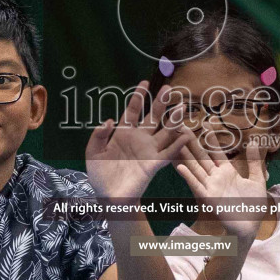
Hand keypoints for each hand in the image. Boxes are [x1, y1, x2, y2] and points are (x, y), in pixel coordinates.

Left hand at [85, 81, 193, 199]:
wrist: (109, 197)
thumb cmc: (100, 175)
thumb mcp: (93, 153)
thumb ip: (98, 135)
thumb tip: (109, 120)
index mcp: (123, 133)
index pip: (133, 111)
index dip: (138, 97)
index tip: (145, 83)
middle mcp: (139, 139)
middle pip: (152, 117)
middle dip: (160, 103)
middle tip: (168, 88)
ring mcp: (148, 151)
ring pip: (164, 132)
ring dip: (173, 120)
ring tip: (181, 106)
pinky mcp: (153, 164)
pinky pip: (168, 153)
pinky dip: (178, 145)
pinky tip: (186, 135)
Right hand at [173, 135, 269, 239]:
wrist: (250, 226)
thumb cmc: (253, 206)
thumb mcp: (257, 180)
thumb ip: (254, 162)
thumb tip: (254, 142)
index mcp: (227, 172)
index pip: (216, 151)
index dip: (210, 137)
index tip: (205, 122)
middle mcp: (216, 177)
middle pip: (202, 156)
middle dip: (192, 142)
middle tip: (182, 126)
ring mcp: (210, 187)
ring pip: (196, 167)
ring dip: (186, 155)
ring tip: (176, 142)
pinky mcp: (209, 198)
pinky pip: (197, 186)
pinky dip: (189, 177)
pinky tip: (180, 167)